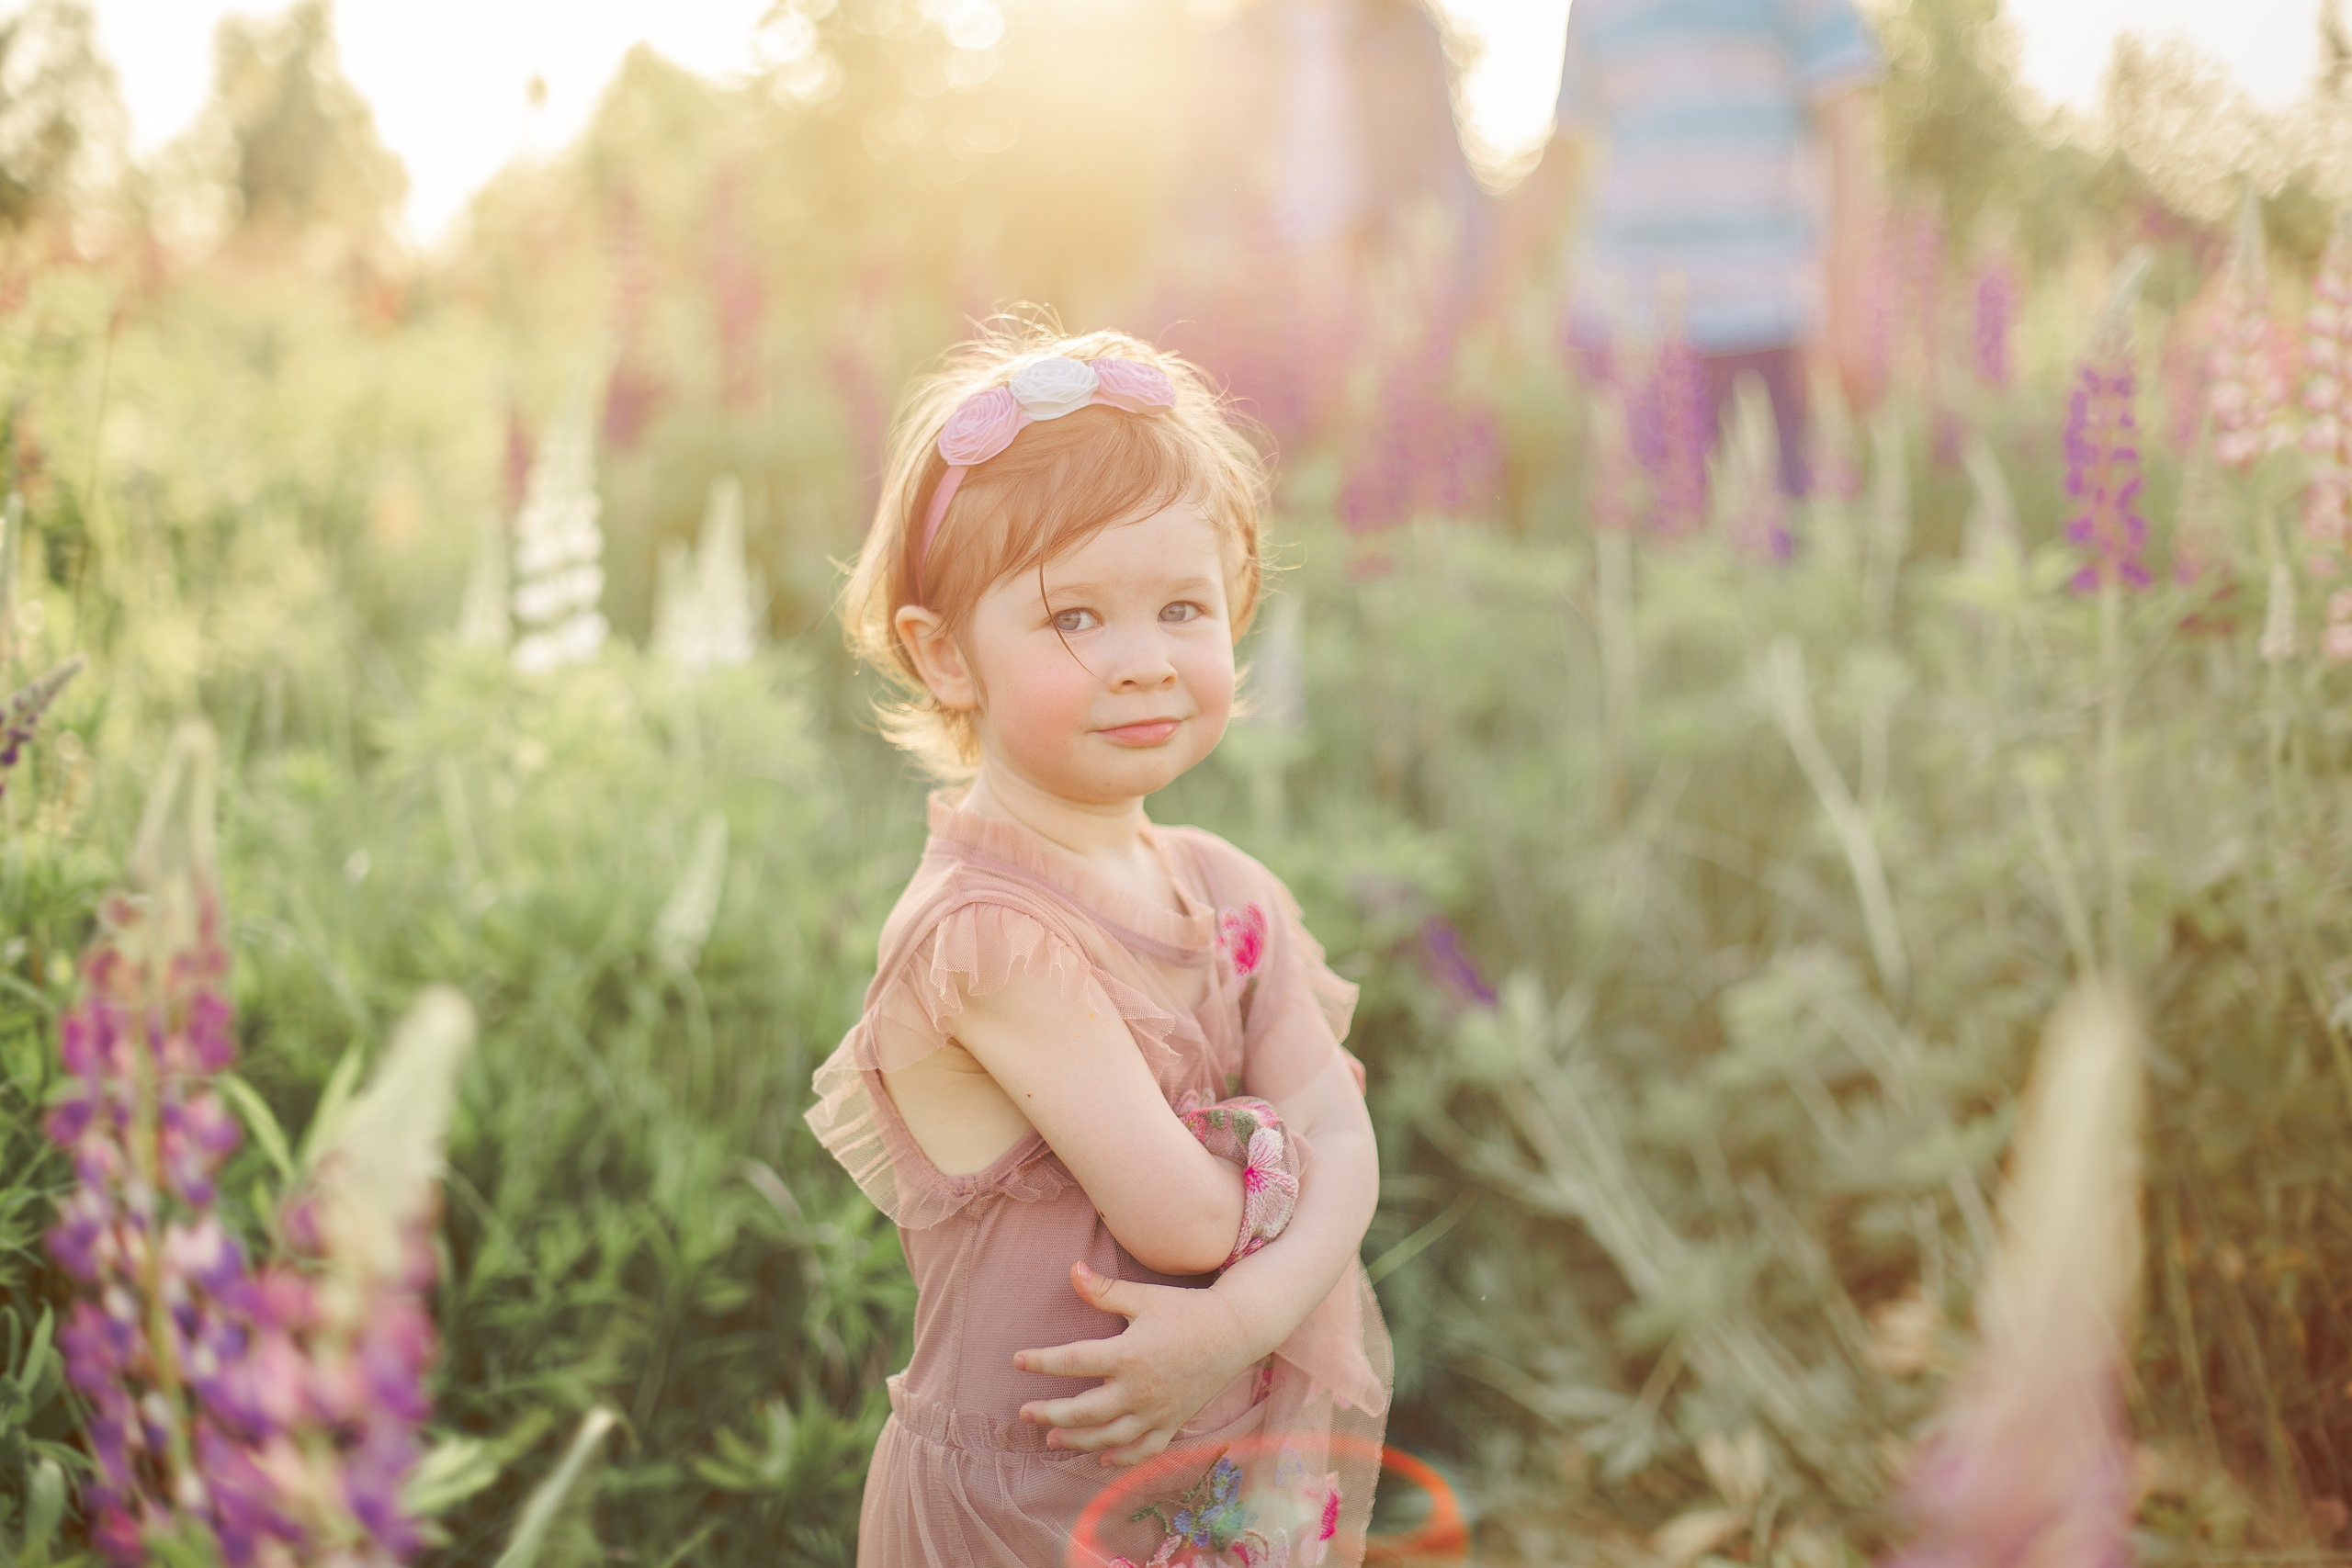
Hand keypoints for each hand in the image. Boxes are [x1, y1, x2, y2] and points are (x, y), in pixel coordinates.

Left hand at [1014, 1261, 1260, 1467]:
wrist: (1236, 1331)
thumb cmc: (1187, 1310)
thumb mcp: (1144, 1296)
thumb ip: (1104, 1290)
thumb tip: (1072, 1269)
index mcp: (1128, 1355)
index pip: (1073, 1361)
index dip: (1041, 1362)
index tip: (1017, 1361)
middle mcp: (1139, 1390)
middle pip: (1084, 1412)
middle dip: (1051, 1414)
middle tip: (1026, 1413)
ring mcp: (1157, 1412)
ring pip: (1109, 1437)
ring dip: (1077, 1440)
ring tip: (1052, 1439)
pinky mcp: (1173, 1423)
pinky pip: (1144, 1450)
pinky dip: (1122, 1459)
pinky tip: (1103, 1459)